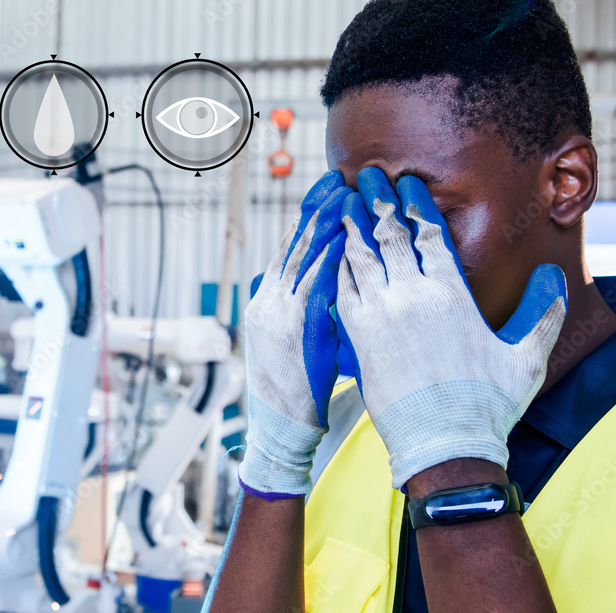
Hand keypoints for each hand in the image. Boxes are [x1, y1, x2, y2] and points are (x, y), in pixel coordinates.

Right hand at [239, 172, 350, 499]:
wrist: (279, 431)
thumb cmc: (294, 393)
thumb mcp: (294, 346)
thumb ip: (304, 314)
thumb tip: (324, 292)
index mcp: (268, 303)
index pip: (288, 251)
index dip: (306, 220)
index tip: (326, 192)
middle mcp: (269, 302)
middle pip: (293, 245)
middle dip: (315, 209)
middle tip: (335, 179)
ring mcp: (279, 313)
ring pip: (302, 257)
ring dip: (325, 222)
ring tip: (344, 193)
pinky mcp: (295, 329)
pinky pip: (315, 284)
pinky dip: (330, 256)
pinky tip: (347, 236)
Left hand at [336, 167, 565, 489]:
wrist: (444, 445)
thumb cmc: (487, 405)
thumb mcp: (526, 356)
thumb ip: (541, 313)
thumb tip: (553, 278)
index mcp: (452, 294)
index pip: (430, 236)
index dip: (416, 205)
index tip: (405, 184)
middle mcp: (413, 298)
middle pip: (391, 237)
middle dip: (378, 202)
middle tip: (365, 177)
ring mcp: (382, 317)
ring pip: (361, 259)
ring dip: (350, 226)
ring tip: (340, 201)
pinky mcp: (359, 339)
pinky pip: (341, 292)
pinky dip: (334, 267)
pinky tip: (328, 252)